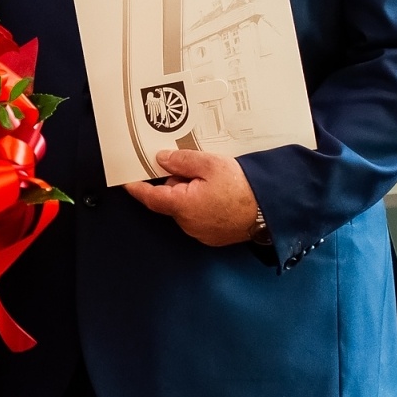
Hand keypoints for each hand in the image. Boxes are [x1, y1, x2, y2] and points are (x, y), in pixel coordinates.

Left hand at [125, 149, 259, 246]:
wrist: (270, 210)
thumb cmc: (242, 187)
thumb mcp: (211, 164)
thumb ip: (182, 161)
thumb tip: (161, 160)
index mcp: (183, 205)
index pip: (150, 197)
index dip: (136, 188)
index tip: (126, 181)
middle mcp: (188, 223)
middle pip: (170, 200)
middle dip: (175, 183)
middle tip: (191, 167)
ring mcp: (200, 233)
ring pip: (185, 208)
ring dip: (190, 194)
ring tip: (211, 179)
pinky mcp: (213, 237)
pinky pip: (198, 217)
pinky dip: (201, 205)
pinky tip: (218, 194)